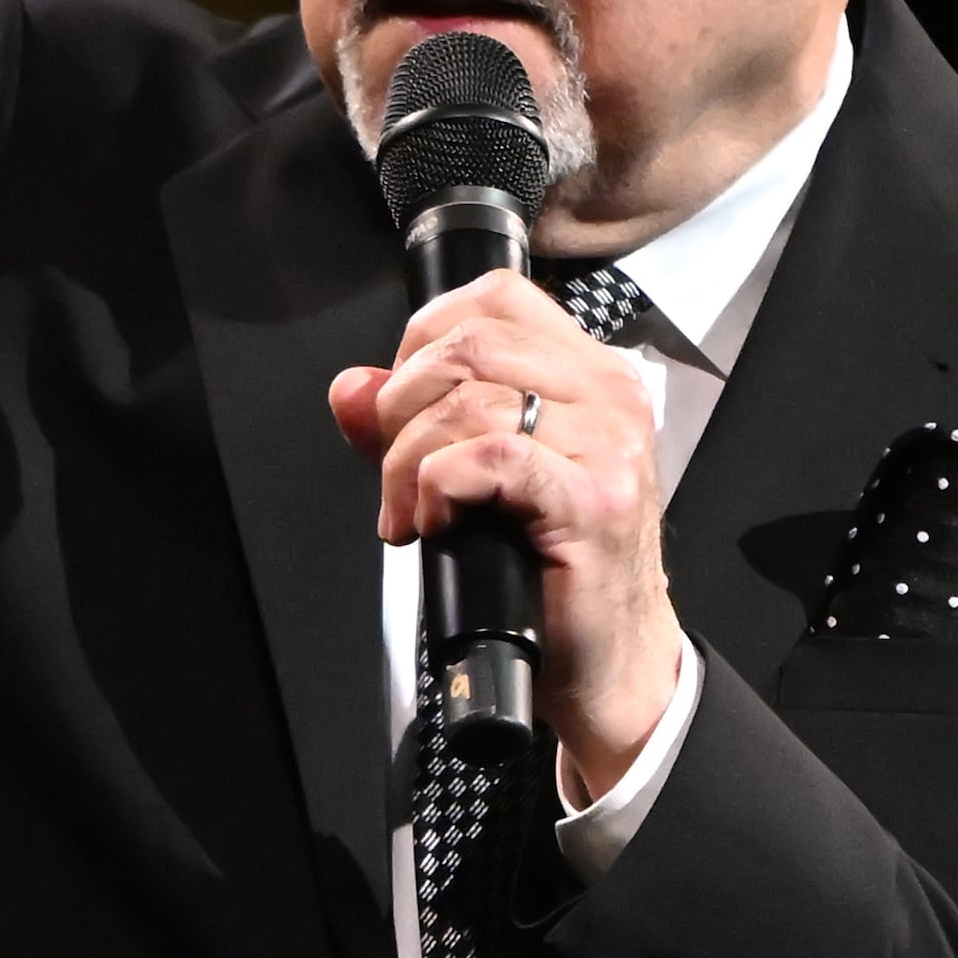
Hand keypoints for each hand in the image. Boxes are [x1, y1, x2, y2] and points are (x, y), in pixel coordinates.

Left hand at [330, 271, 682, 804]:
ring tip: (409, 512)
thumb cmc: (547, 571)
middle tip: (394, 472)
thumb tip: (349, 388)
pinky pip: (490, 456)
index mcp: (588, 373)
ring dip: (408, 460)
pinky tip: (437, 522)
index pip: (495, 298)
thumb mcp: (476, 481)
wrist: (608, 659)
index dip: (424, 338)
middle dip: (401, 407)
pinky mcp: (592, 499)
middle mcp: (608, 394)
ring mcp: (608, 444)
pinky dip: (439, 485)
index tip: (399, 405)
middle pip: (470, 343)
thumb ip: (412, 425)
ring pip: (470, 400)